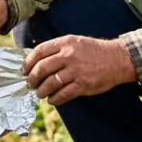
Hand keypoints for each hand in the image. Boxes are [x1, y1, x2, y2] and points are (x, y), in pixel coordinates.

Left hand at [22, 35, 136, 105]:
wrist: (117, 59)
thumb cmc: (94, 51)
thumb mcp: (75, 42)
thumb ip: (57, 49)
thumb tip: (36, 61)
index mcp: (65, 43)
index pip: (39, 52)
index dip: (28, 63)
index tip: (24, 70)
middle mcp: (69, 56)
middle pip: (41, 69)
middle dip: (32, 79)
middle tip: (30, 84)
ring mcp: (76, 71)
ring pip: (50, 83)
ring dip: (41, 91)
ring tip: (40, 93)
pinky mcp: (83, 85)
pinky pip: (63, 95)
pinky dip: (54, 99)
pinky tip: (52, 99)